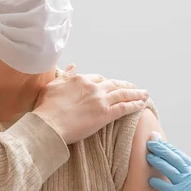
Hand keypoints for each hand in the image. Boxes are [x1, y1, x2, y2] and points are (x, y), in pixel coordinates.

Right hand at [34, 65, 149, 143]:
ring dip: (135, 93)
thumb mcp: (53, 86)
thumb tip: (73, 66)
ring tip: (144, 93)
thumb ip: (65, 76)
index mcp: (80, 80)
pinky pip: (124, 107)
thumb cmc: (46, 108)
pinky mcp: (105, 114)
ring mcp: (101, 100)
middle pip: (114, 84)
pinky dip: (134, 104)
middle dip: (125, 85)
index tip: (110, 84)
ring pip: (122, 94)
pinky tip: (141, 104)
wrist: (48, 125)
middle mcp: (93, 88)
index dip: (105, 82)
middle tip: (133, 86)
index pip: (98, 78)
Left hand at [146, 140, 190, 190]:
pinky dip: (157, 182)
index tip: (163, 143)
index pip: (181, 156)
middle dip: (161, 148)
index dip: (171, 149)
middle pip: (173, 157)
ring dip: (157, 160)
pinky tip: (150, 179)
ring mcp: (184, 184)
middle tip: (151, 142)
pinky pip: (165, 186)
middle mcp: (190, 174)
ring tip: (148, 156)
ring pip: (167, 168)